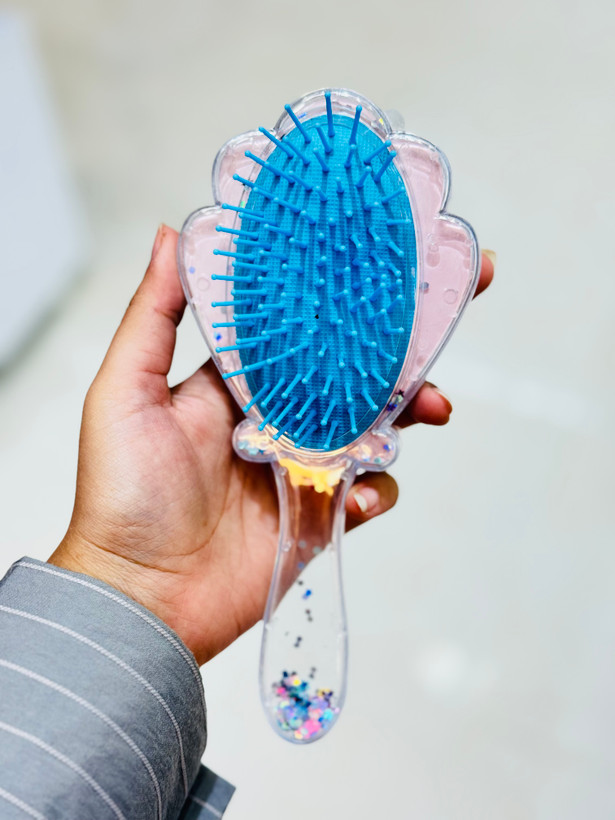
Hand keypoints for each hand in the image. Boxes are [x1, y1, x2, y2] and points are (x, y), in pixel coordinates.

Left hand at [49, 226, 493, 663]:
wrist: (142, 596)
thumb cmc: (121, 494)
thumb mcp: (125, 392)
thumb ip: (153, 316)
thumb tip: (173, 234)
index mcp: (238, 380)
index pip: (302, 322)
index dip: (343, 290)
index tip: (388, 253)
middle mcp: (278, 415)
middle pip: (354, 367)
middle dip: (405, 340)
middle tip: (453, 308)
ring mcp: (303, 463)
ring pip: (376, 424)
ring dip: (413, 409)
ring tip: (433, 406)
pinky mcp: (320, 511)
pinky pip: (369, 491)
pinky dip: (376, 488)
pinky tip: (360, 493)